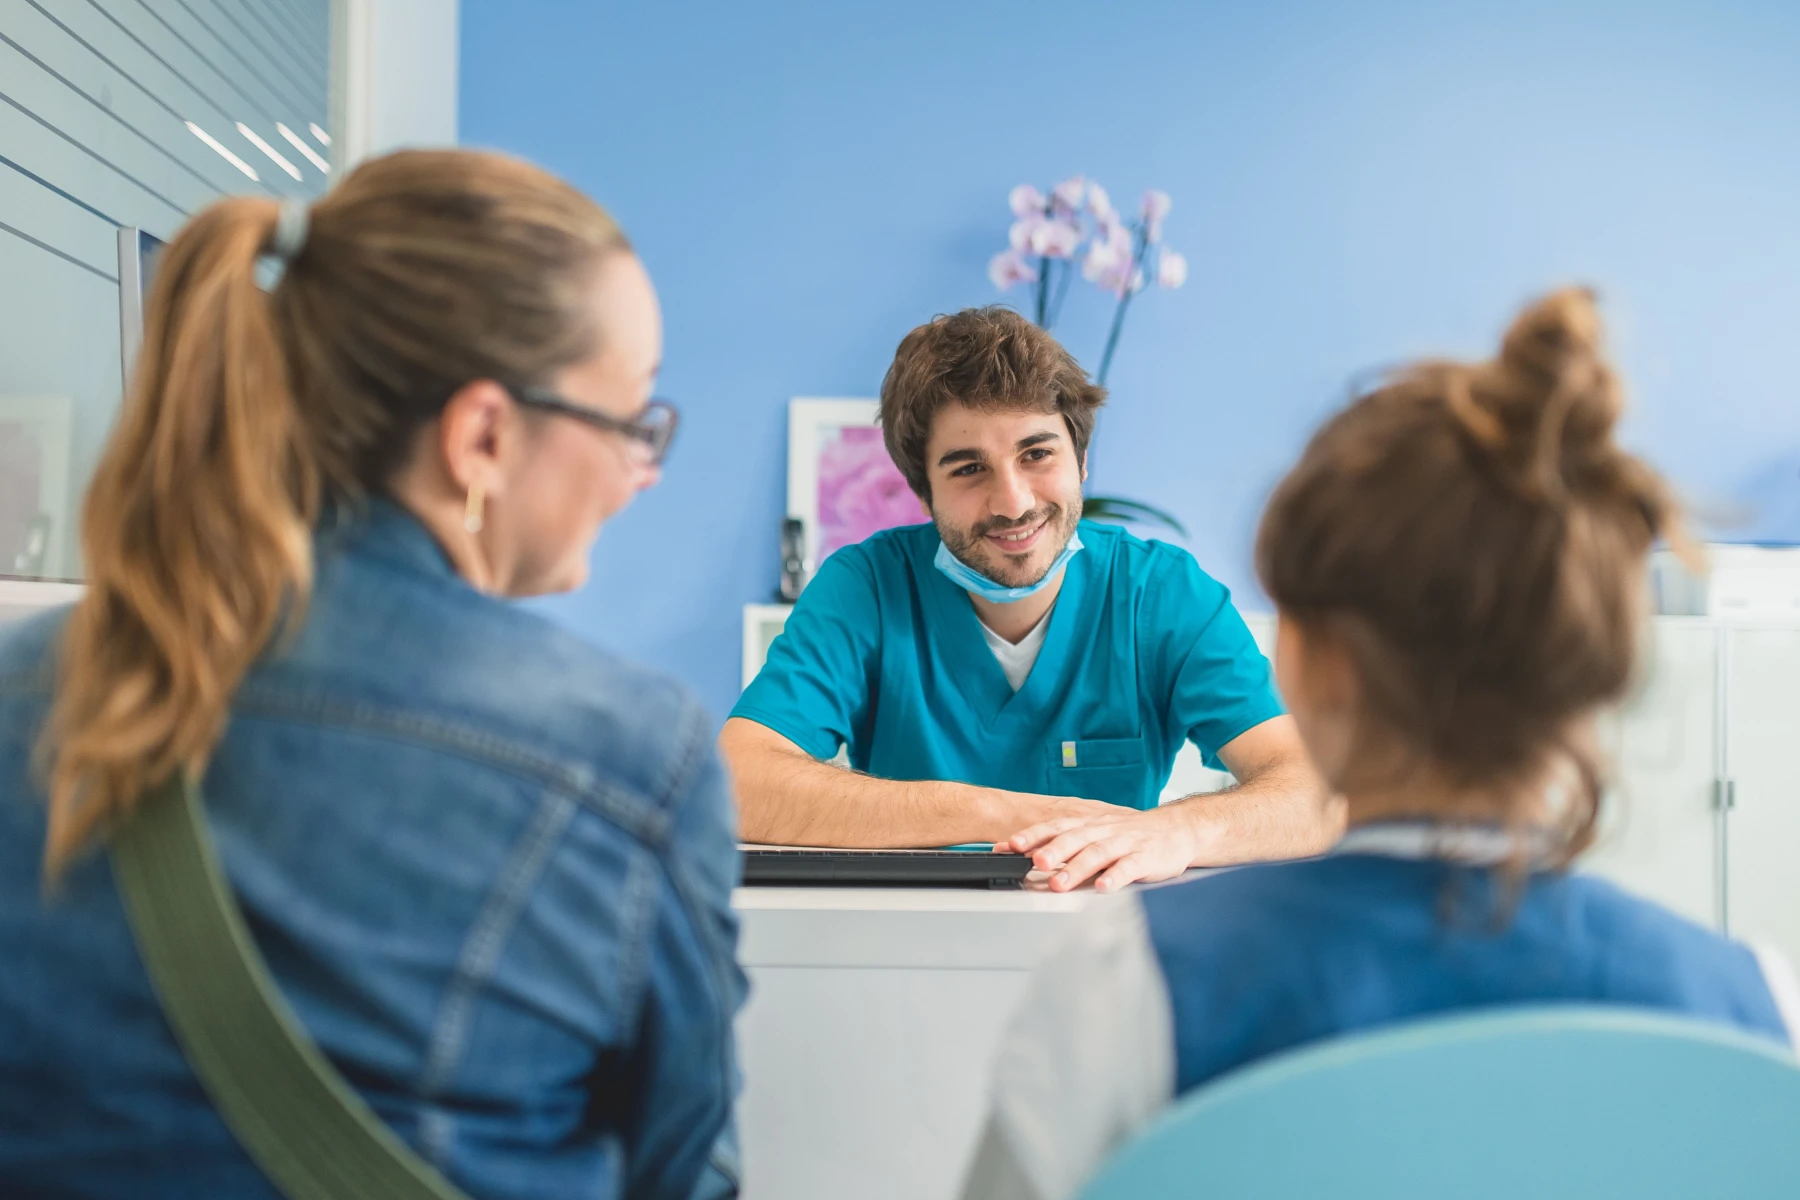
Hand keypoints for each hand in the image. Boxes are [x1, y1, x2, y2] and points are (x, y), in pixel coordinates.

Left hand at [999, 804, 1206, 892]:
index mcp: (1089, 823)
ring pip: (1098, 853)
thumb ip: (1063, 843)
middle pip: (1075, 838)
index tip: (1010, 846)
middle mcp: (1104, 830)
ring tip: (1058, 883)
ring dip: (1077, 868)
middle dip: (1053, 850)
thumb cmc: (1128, 834)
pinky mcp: (1146, 858)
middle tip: (1034, 863)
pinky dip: (1115, 876)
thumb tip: (1022, 854)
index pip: (1056, 826)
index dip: (1033, 835)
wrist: (1176, 829)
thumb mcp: (1094, 832)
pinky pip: (1129, 867)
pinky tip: (1103, 887)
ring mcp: (1125, 843)